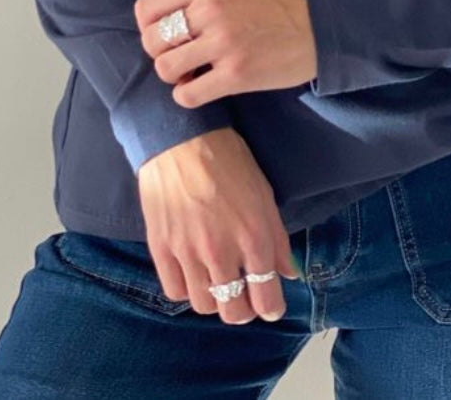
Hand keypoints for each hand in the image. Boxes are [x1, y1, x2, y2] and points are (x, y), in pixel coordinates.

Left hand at [134, 0, 317, 108]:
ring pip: (165, 69)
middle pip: (152, 42)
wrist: (313, 26)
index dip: (148, 29)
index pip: (145, 10)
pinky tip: (204, 87)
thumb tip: (153, 29)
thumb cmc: (266, 7)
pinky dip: (188, 96)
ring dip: (175, 76)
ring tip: (193, 72)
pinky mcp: (235, 74)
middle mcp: (208, 8)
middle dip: (162, 54)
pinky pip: (186, 96)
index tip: (166, 37)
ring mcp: (222, 42)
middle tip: (183, 57)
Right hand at [137, 128, 300, 323]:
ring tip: (217, 279)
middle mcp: (222, 252)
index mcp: (254, 238)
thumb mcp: (264, 194)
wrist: (182, 138)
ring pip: (204, 306)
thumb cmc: (229, 160)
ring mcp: (188, 252)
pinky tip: (193, 271)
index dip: (271, 308)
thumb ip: (278, 240)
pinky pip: (175, 292)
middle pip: (233, 312)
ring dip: (214, 299)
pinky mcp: (161, 248)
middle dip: (243, 309)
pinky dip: (186, 288)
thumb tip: (290, 273)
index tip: (269, 305)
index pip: (266, 299)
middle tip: (243, 295)